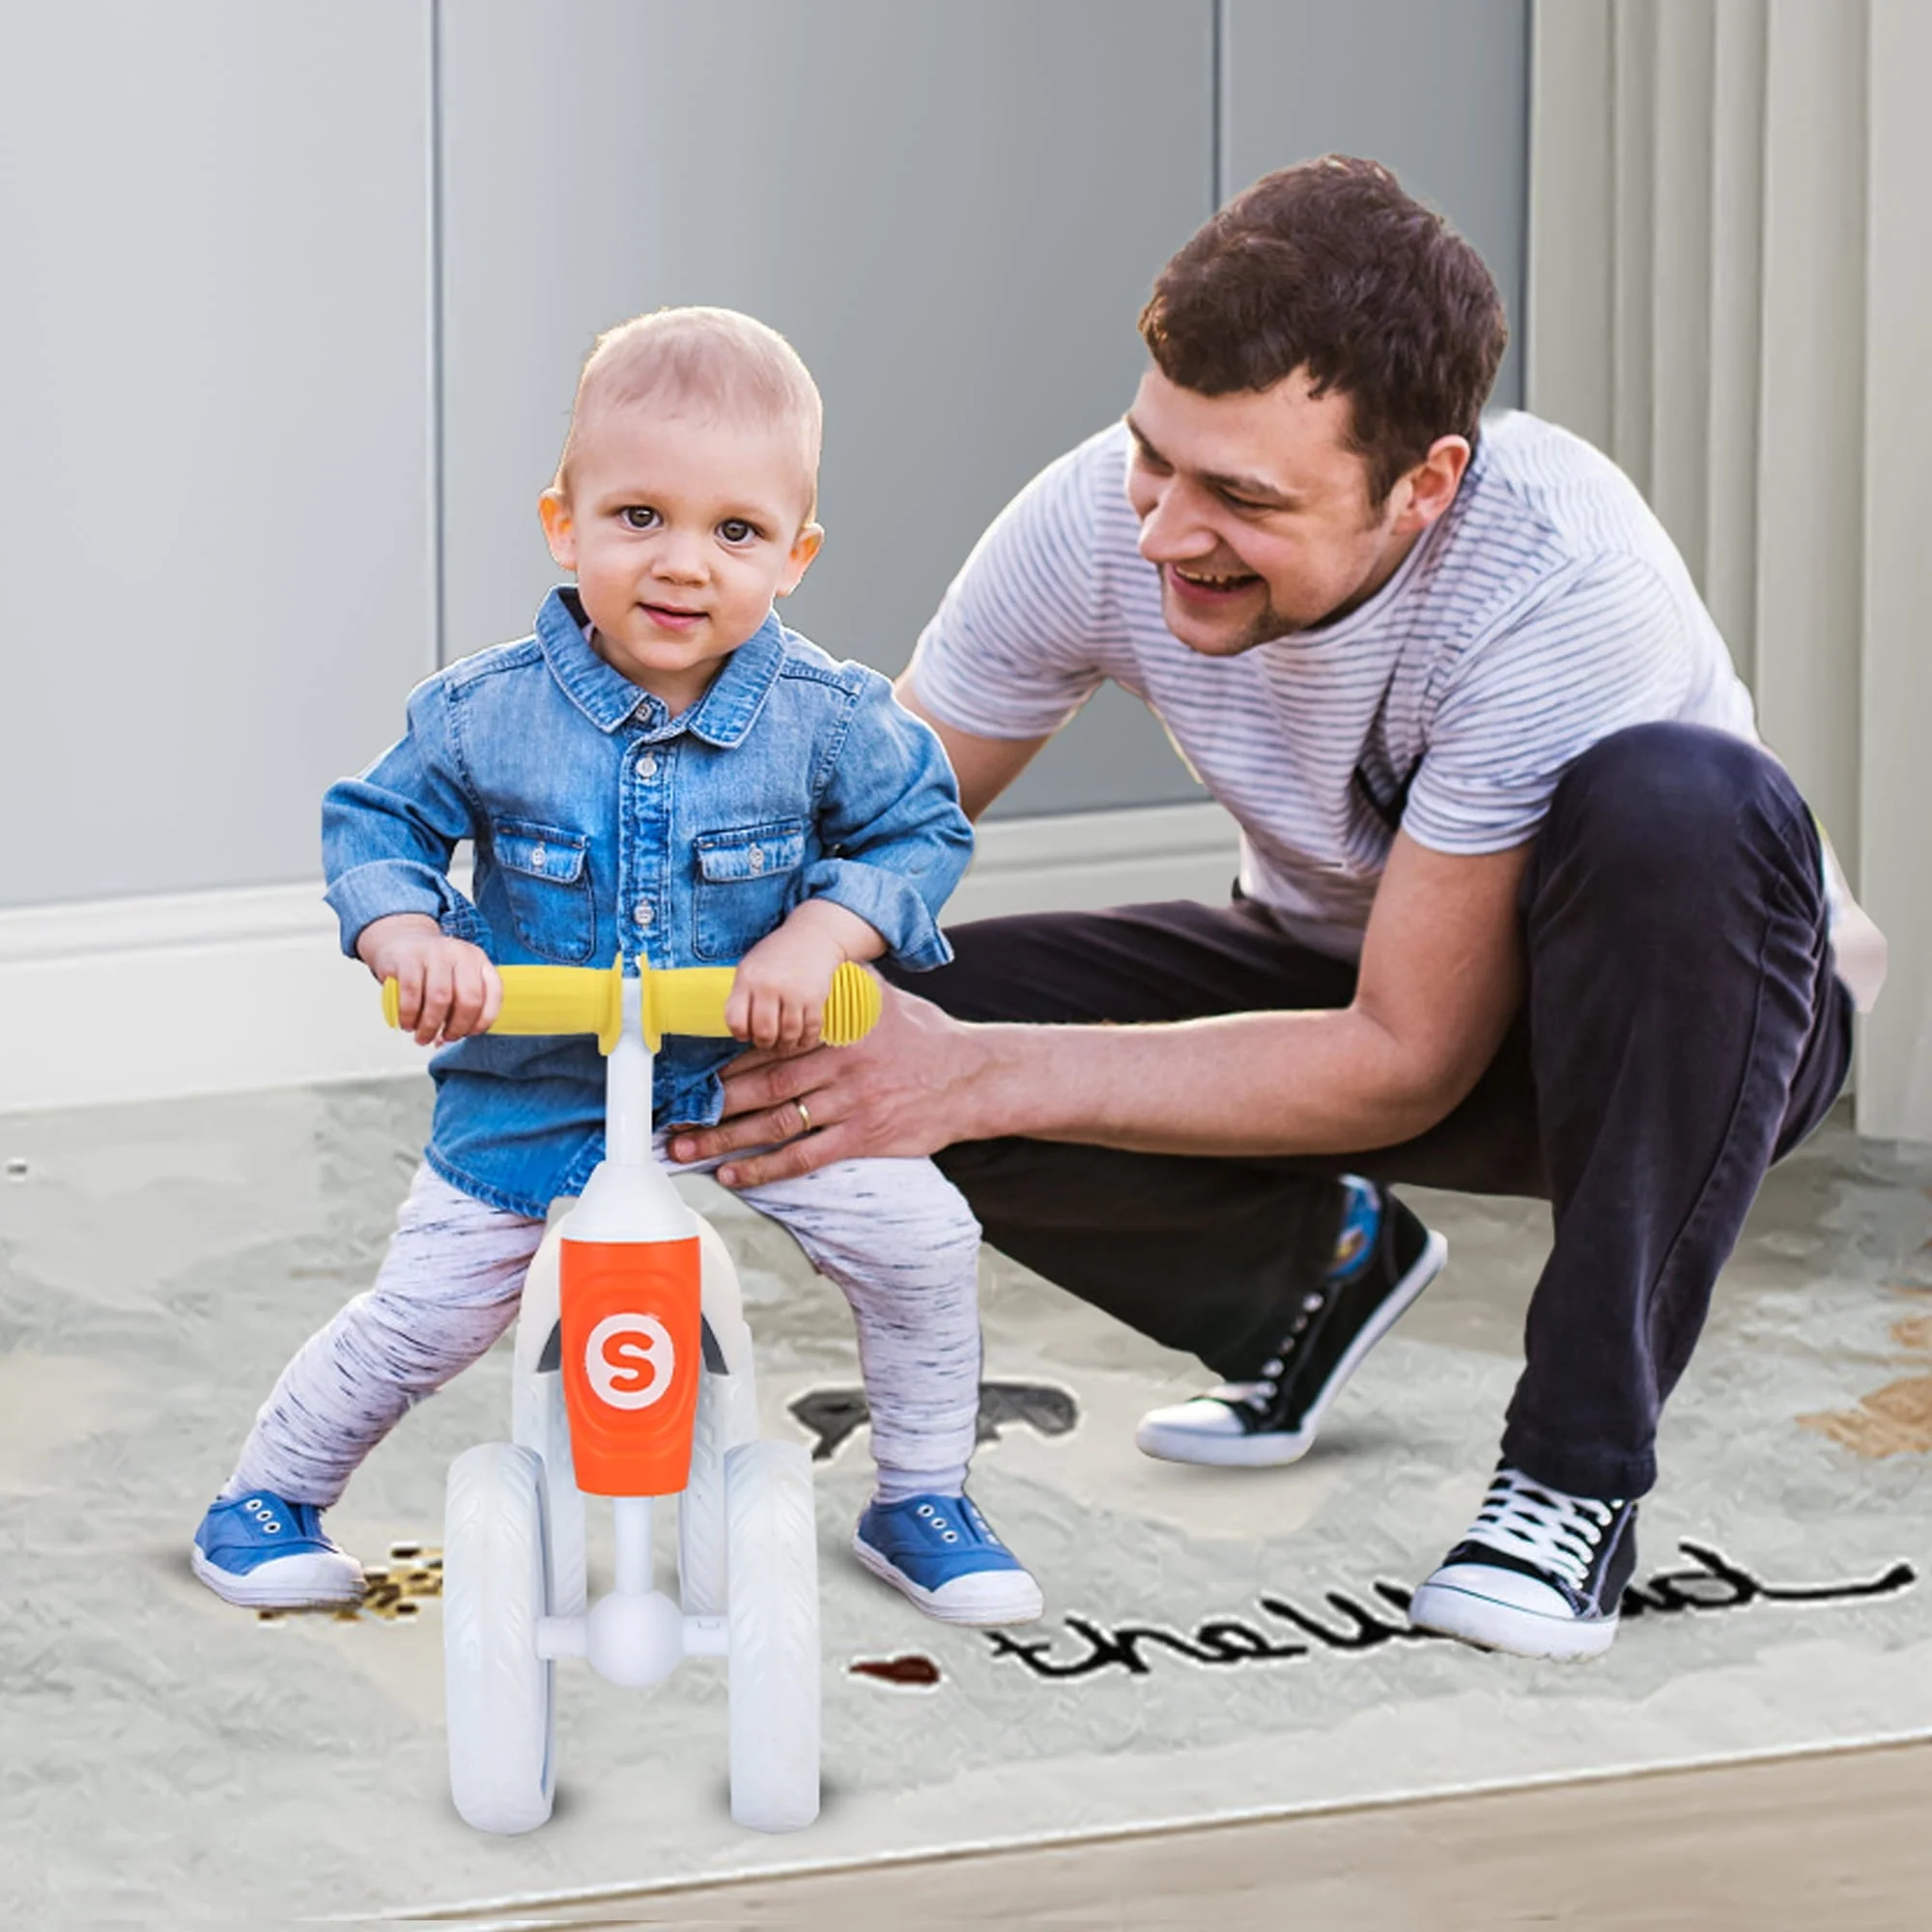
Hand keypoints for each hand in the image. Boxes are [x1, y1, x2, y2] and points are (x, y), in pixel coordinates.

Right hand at [356, 913, 501, 1045]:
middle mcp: (460, 954)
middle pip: (469, 999)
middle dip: (457, 1027)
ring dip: (431, 1026)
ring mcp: (434, 953)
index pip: (494, 993)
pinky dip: (410, 1015)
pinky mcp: (408, 957)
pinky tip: (407, 1024)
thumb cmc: (431, 969)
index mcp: (479, 960)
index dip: (484, 1020)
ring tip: (422, 1037)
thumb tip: (448, 1040)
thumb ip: (460, 1006)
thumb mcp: (455, 979)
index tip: (469, 1034)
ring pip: (440, 998)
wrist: (401, 940)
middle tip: (444, 1038)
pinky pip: (412, 994)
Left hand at [669, 980, 989, 1186]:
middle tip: (670, 1121)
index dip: (723, 1062)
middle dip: (711, 1107)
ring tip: (686, 1151)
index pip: (767, 1045)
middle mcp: (840, 1063)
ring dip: (726, 1141)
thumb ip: (835, 984)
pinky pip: (806, 1155)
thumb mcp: (878, 996)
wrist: (971, 1076)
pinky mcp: (864, 1137)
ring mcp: (852, 1103)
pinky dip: (767, 1168)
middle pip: (762, 1086)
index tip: (686, 1077)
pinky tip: (736, 1173)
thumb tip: (798, 965)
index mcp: (835, 1025)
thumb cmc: (919, 1034)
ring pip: (777, 1123)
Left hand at [724, 922, 847, 1050]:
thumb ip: (742, 995)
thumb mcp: (751, 967)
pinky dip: (806, 1039)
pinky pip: (810, 1030)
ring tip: (785, 1042)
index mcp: (748, 978)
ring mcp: (794, 993)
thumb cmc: (777, 955)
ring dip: (786, 1044)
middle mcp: (769, 986)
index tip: (746, 1034)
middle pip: (764, 1032)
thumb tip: (741, 1031)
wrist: (813, 937)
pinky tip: (802, 1038)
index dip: (740, 1034)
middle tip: (768, 1040)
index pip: (736, 1020)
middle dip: (765, 1043)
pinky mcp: (816, 998)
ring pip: (788, 1035)